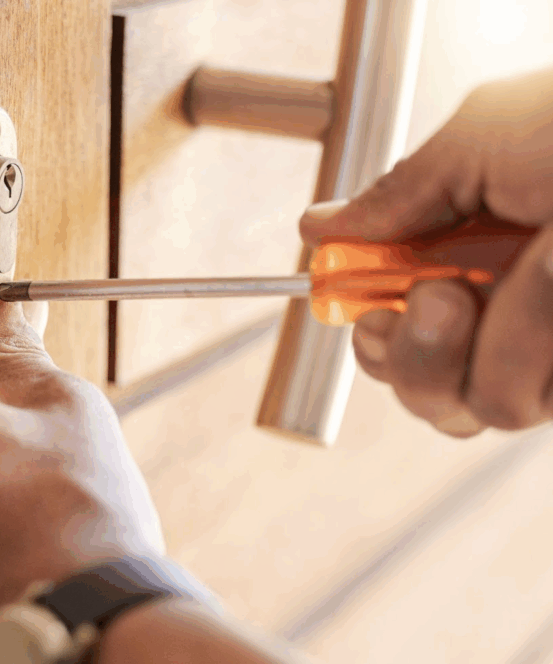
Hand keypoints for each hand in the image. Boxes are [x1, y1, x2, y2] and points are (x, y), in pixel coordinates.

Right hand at [300, 67, 552, 437]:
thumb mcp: (482, 140)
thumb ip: (396, 196)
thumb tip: (319, 226)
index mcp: (472, 255)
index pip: (392, 324)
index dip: (371, 333)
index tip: (369, 312)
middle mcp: (509, 311)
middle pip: (422, 388)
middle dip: (412, 358)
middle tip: (439, 299)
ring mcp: (551, 351)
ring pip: (476, 406)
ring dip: (491, 345)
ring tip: (537, 273)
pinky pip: (525, 398)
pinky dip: (530, 354)